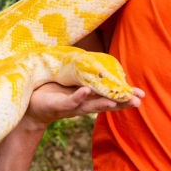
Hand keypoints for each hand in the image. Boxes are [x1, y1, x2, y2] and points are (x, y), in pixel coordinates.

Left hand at [23, 83, 144, 128]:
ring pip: (89, 105)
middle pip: (105, 104)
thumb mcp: (69, 82)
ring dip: (103, 103)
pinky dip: (78, 97)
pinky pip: (69, 101)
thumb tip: (96, 64)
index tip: (141, 95)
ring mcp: (70, 106)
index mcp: (87, 97)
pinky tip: (87, 91)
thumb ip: (83, 77)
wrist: (28, 106)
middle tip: (138, 102)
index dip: (124, 96)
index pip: (109, 96)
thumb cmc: (50, 91)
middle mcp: (82, 103)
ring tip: (116, 101)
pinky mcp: (56, 106)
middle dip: (121, 103)